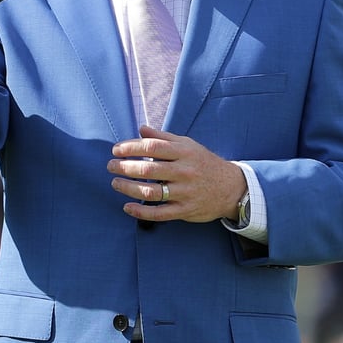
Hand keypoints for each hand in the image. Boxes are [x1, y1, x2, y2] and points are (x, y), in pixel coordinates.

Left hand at [107, 125, 246, 223]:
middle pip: (148, 169)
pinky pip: (160, 213)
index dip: (130, 147)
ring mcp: (185, 192)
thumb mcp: (187, 145)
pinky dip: (141, 212)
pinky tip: (128, 207)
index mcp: (183, 152)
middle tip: (110, 166)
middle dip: (124, 167)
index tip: (115, 150)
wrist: (232, 188)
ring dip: (128, 188)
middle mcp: (184, 171)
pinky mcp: (186, 210)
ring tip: (115, 184)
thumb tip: (141, 129)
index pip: (152, 147)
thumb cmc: (203, 163)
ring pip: (151, 192)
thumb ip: (163, 138)